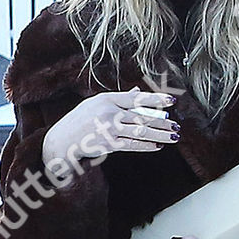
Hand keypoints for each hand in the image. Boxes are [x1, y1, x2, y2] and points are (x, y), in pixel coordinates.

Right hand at [42, 88, 178, 177]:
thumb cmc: (79, 121)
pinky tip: (157, 146)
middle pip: (142, 116)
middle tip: (177, 126)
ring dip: (160, 134)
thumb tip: (138, 92)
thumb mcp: (95, 104)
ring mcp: (109, 129)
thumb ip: (118, 99)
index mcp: (107, 99)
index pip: (136, 98)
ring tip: (173, 136)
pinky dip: (146, 146)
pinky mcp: (108, 144)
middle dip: (162, 122)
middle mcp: (109, 113)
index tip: (171, 102)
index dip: (155, 100)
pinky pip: (132, 145)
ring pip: (141, 131)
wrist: (61, 141)